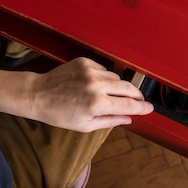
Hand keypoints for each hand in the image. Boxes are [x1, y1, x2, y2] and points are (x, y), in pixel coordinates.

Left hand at [27, 57, 153, 131]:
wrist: (38, 94)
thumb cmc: (59, 114)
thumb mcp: (85, 125)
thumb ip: (110, 121)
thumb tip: (129, 118)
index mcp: (97, 104)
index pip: (129, 105)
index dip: (142, 107)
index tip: (149, 108)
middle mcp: (96, 86)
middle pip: (128, 88)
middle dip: (136, 95)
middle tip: (138, 100)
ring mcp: (90, 71)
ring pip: (116, 78)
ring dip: (118, 87)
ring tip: (109, 95)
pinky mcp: (85, 61)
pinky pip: (104, 70)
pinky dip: (104, 77)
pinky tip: (95, 85)